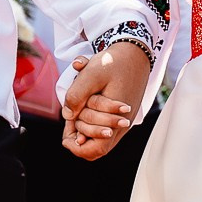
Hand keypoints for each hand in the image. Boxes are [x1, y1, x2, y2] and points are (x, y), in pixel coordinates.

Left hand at [61, 41, 149, 160]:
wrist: (134, 53)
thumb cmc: (114, 63)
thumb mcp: (91, 74)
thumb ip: (77, 95)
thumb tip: (68, 115)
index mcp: (117, 119)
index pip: (97, 149)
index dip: (78, 146)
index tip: (68, 129)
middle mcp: (121, 125)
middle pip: (95, 146)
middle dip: (79, 132)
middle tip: (71, 113)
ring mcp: (122, 121)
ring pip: (99, 137)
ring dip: (84, 124)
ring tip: (78, 106)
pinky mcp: (121, 114)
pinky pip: (103, 126)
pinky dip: (91, 118)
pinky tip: (85, 102)